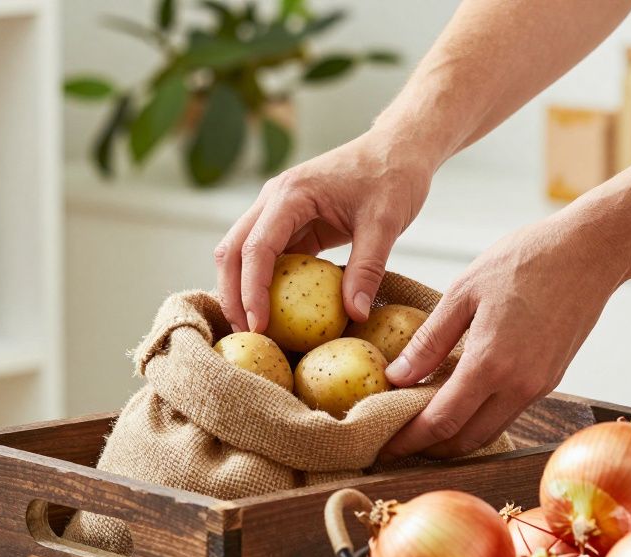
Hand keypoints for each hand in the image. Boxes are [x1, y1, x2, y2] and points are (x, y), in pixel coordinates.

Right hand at [214, 129, 435, 331]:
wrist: (398, 147)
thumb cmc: (393, 176)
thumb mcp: (385, 223)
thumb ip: (367, 268)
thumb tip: (354, 315)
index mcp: (291, 194)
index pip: (257, 248)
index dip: (252, 291)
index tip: (259, 326)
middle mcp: (274, 199)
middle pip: (232, 250)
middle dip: (232, 294)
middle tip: (245, 335)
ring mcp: (278, 211)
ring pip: (240, 253)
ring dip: (240, 289)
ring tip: (252, 329)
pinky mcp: (290, 223)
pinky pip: (266, 256)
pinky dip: (262, 283)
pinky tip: (272, 312)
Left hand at [378, 214, 626, 460]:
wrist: (591, 251)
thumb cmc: (525, 260)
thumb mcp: (464, 292)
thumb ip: (429, 340)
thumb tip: (397, 376)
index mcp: (491, 363)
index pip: (441, 422)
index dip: (409, 440)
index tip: (384, 447)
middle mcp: (519, 386)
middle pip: (465, 440)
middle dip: (428, 448)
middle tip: (396, 441)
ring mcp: (539, 386)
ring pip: (488, 431)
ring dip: (454, 437)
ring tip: (420, 425)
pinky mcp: (550, 380)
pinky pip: (507, 412)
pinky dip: (478, 418)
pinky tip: (457, 401)